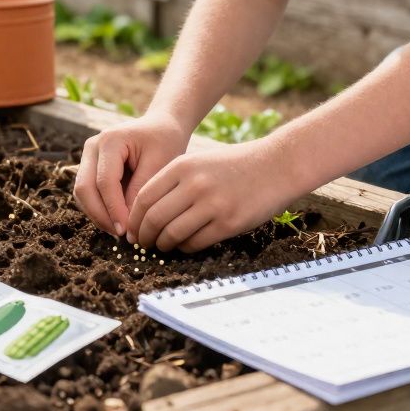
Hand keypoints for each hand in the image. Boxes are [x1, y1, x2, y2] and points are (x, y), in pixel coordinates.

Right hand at [73, 113, 191, 237]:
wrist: (161, 126)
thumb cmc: (165, 141)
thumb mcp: (160, 164)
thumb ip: (141, 191)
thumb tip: (128, 224)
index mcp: (110, 141)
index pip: (105, 182)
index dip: (114, 209)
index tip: (127, 231)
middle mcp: (92, 147)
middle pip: (84, 188)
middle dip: (100, 215)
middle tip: (120, 236)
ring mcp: (88, 156)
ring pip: (82, 193)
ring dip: (97, 215)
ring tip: (119, 232)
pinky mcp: (90, 167)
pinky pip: (88, 193)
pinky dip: (99, 209)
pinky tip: (116, 222)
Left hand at [125, 138, 298, 252]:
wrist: (276, 166)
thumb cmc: (234, 166)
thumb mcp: (199, 162)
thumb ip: (172, 181)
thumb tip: (145, 212)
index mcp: (182, 166)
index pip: (144, 197)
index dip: (134, 219)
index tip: (132, 230)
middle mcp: (194, 184)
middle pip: (154, 218)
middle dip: (144, 236)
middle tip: (143, 244)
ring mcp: (212, 204)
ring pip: (172, 234)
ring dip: (163, 245)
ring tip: (163, 246)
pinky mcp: (228, 223)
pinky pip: (195, 243)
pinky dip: (185, 248)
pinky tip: (185, 245)